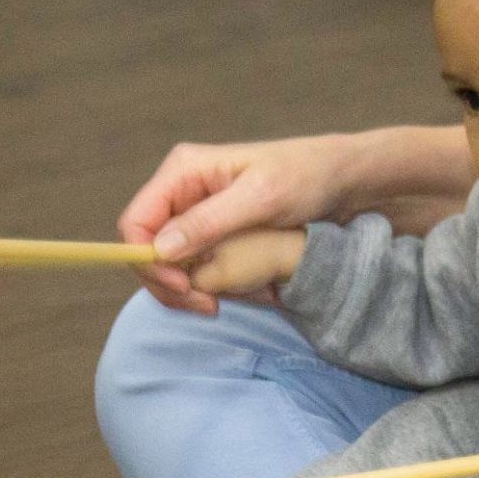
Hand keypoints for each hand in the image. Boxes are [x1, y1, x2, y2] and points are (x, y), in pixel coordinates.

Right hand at [117, 136, 358, 314]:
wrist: (342, 181)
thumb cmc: (307, 177)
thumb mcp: (261, 199)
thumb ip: (209, 222)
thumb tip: (160, 249)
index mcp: (183, 172)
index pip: (136, 222)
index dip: (146, 260)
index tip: (183, 286)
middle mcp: (182, 191)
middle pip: (147, 248)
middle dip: (169, 282)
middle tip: (207, 305)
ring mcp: (196, 214)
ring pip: (168, 264)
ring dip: (187, 290)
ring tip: (219, 304)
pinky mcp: (212, 234)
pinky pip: (193, 267)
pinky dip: (205, 287)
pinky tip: (230, 295)